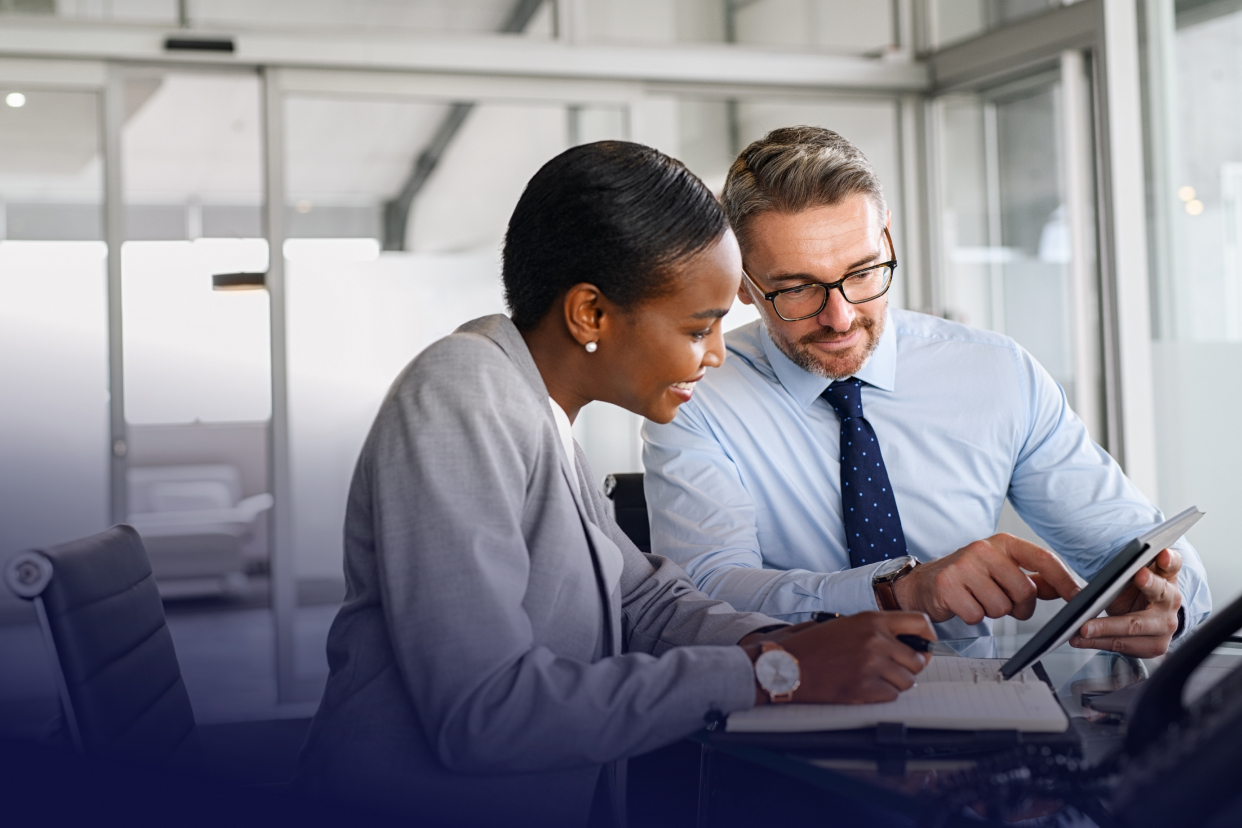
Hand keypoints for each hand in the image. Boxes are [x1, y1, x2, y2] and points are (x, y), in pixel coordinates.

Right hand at [745, 611, 935, 704]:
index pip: (920, 622)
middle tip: (894, 668)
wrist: (786, 665)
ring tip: (874, 678)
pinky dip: (882, 695)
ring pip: (907, 681)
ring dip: (896, 683)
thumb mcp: (846, 624)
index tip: (925, 645)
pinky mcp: (864, 688)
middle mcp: (876, 640)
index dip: (927, 637)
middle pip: (918, 659)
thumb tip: (912, 644)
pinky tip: (864, 687)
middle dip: (910, 667)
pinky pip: (892, 696)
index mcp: (872, 620)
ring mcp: (871, 665)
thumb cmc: (813, 645)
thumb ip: (878, 629)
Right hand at [892, 534, 1080, 623]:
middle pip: (1024, 591)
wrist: (923, 584)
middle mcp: (983, 549)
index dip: (1064, 580)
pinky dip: (973, 616)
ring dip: (993, 612)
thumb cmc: (967, 577)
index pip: (1042, 558)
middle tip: (1004, 603)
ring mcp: (963, 566)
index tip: (1079, 596)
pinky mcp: (947, 585)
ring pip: (1001, 607)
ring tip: (978, 600)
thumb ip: (1033, 579)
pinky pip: (977, 615)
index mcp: (1002, 543)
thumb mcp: (1001, 571)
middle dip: (1019, 607)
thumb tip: (1065, 588)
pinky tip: (963, 605)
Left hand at [1069, 548, 1181, 657]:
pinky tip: (1080, 640)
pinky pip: (1123, 645)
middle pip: (1157, 595)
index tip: (1161, 554)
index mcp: (1167, 576)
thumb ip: (1124, 566)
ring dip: (1105, 628)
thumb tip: (1096, 570)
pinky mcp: (1155, 646)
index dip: (1168, 559)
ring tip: (1083, 628)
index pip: (1171, 564)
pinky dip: (1098, 642)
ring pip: (1134, 626)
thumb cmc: (1137, 591)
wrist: (1149, 618)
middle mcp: (1171, 601)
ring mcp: (1166, 626)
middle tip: (1116, 588)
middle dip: (1146, 585)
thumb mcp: (1133, 575)